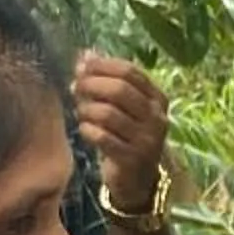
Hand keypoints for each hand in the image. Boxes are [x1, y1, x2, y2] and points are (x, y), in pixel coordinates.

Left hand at [74, 52, 169, 199]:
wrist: (138, 179)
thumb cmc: (128, 135)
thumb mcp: (124, 107)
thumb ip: (108, 80)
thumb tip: (85, 55)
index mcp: (158, 99)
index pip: (130, 72)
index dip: (102, 65)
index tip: (81, 66)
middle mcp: (157, 118)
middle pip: (120, 90)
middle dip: (92, 84)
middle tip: (75, 87)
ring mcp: (147, 140)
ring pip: (108, 113)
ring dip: (87, 109)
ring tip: (81, 111)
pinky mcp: (132, 159)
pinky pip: (102, 137)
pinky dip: (88, 130)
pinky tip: (85, 129)